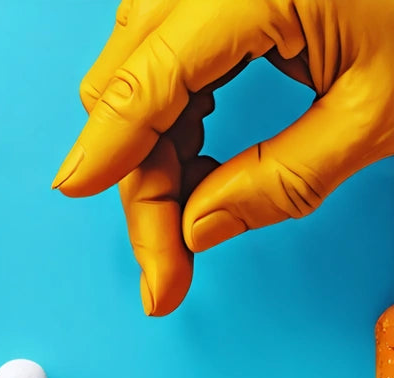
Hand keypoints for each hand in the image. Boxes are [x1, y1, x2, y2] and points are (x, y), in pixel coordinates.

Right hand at [55, 0, 393, 315]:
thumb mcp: (382, 112)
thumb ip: (282, 179)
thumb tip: (199, 230)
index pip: (143, 86)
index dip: (106, 156)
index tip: (77, 203)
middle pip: (126, 83)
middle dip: (135, 176)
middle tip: (167, 262)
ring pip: (136, 70)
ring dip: (149, 148)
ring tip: (186, 217)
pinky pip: (167, 53)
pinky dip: (172, 113)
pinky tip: (194, 162)